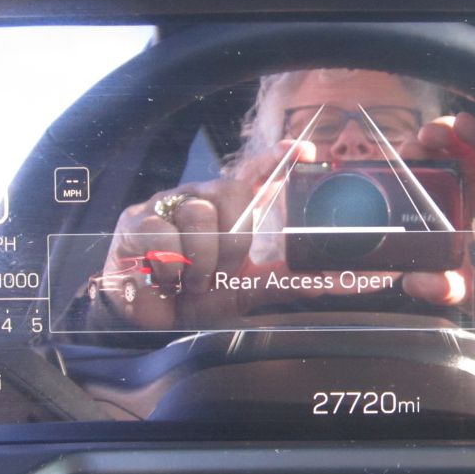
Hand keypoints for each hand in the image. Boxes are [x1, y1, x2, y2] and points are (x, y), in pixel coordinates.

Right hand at [102, 140, 319, 328]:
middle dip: (234, 241)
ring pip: (198, 214)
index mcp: (227, 210)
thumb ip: (287, 282)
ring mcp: (166, 206)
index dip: (277, 158)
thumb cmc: (200, 297)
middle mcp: (199, 198)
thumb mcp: (246, 290)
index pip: (253, 173)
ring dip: (201, 261)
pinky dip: (170, 266)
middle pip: (232, 192)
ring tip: (192, 281)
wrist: (155, 322)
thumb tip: (339, 283)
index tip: (304, 152)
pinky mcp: (135, 222)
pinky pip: (162, 233)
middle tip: (221, 273)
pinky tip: (166, 279)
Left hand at [397, 112, 474, 320]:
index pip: (431, 164)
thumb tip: (412, 284)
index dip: (418, 153)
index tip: (406, 152)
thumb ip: (440, 286)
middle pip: (456, 145)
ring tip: (462, 125)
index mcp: (454, 197)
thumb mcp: (465, 286)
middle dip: (440, 134)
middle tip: (427, 136)